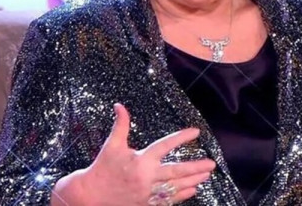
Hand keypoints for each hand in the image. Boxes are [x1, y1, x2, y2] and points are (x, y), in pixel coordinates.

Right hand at [55, 103, 215, 205]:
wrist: (90, 196)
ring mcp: (147, 193)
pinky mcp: (146, 204)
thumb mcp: (111, 145)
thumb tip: (119, 105)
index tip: (196, 132)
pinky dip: (181, 195)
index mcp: (140, 160)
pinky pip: (168, 200)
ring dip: (193, 181)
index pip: (165, 146)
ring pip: (175, 187)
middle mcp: (147, 177)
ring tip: (206, 175)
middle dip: (195, 167)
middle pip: (176, 171)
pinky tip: (193, 190)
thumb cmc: (102, 167)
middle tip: (211, 163)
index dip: (181, 137)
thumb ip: (120, 125)